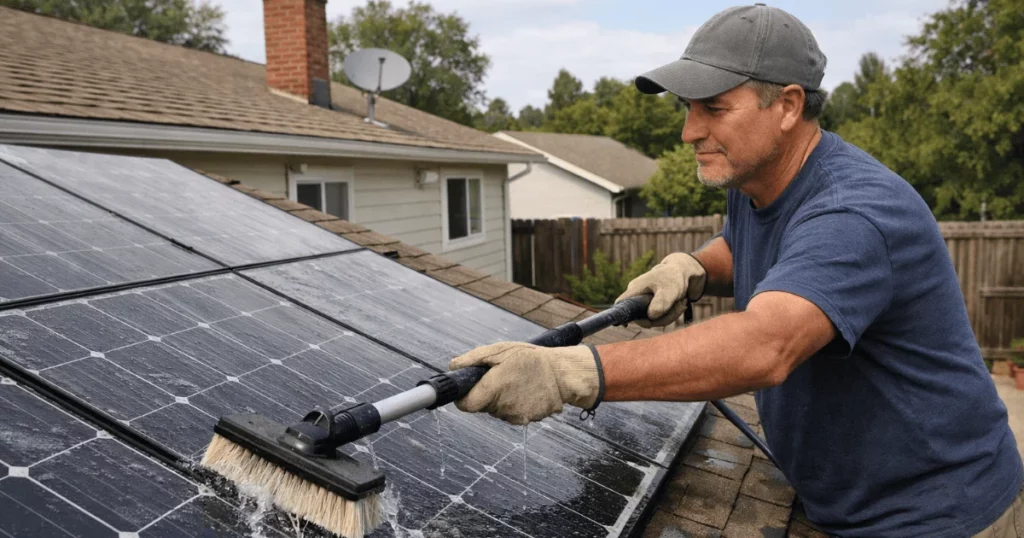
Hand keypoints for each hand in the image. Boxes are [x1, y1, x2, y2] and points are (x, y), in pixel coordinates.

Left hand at [447, 342, 601, 424]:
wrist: (564, 374)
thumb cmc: (532, 359)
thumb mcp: (501, 350)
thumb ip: (473, 359)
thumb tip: (453, 366)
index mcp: (493, 389)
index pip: (466, 405)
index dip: (463, 397)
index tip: (467, 388)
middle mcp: (502, 407)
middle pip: (482, 406)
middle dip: (485, 393)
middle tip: (500, 376)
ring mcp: (515, 416)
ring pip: (497, 411)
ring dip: (501, 399)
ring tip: (517, 381)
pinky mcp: (527, 420)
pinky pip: (512, 413)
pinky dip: (515, 404)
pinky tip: (526, 390)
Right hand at [616, 252, 706, 326]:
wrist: (684, 272)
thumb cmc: (674, 278)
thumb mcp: (669, 290)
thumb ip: (660, 302)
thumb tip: (650, 317)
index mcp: (635, 289)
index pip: (620, 304)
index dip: (623, 315)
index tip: (638, 323)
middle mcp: (637, 297)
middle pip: (641, 319)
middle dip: (662, 318)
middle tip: (679, 307)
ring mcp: (645, 303)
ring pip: (653, 320)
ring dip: (670, 315)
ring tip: (682, 303)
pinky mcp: (653, 307)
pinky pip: (659, 318)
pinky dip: (671, 314)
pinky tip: (680, 304)